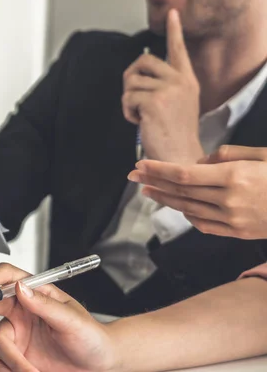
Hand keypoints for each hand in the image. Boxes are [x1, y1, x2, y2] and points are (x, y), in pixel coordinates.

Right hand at [0, 263, 120, 371]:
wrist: (97, 366)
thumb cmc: (91, 337)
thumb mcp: (72, 319)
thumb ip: (45, 304)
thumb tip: (20, 287)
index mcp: (35, 293)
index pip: (6, 277)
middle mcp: (21, 311)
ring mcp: (17, 334)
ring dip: (4, 359)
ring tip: (26, 370)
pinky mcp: (15, 355)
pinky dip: (2, 369)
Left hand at [122, 9, 202, 163]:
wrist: (179, 157)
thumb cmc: (173, 132)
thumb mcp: (176, 102)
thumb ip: (163, 84)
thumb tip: (138, 69)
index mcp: (186, 80)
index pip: (178, 50)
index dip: (174, 31)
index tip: (172, 14)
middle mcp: (179, 81)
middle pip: (142, 61)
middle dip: (130, 77)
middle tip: (133, 97)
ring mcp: (167, 90)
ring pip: (131, 82)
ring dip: (128, 100)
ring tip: (141, 115)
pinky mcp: (153, 102)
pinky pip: (127, 97)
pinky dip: (127, 111)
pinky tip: (139, 122)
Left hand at [129, 145, 266, 238]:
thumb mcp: (264, 155)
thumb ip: (229, 155)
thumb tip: (202, 161)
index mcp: (234, 177)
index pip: (184, 174)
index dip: (158, 170)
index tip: (140, 165)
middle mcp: (229, 200)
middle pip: (180, 192)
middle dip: (153, 182)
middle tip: (133, 176)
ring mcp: (233, 220)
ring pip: (187, 209)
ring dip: (164, 200)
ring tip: (148, 190)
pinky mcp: (237, 233)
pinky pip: (203, 224)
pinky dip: (187, 214)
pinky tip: (176, 207)